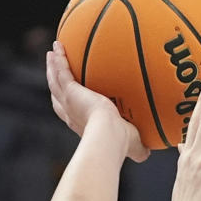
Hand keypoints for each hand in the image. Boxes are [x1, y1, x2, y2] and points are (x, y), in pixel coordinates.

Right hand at [47, 44, 149, 162]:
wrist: (109, 136)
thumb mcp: (131, 144)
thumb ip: (138, 148)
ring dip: (52, 66)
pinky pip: (62, 71)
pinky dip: (58, 59)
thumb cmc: (120, 144)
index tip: (67, 93)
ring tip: (52, 53)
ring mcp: (68, 101)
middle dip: (54, 81)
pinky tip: (58, 46)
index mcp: (80, 123)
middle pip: (57, 93)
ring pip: (55, 80)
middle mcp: (71, 112)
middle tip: (54, 68)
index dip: (66, 102)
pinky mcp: (70, 91)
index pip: (68, 111)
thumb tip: (148, 154)